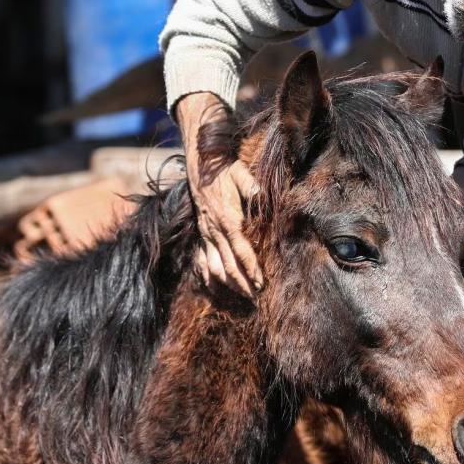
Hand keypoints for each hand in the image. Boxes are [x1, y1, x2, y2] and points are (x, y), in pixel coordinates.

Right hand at [177, 92, 263, 297]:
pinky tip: (215, 287)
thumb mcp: (241, 174)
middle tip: (256, 297)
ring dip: (228, 283)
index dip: (251, 268)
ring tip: (242, 295)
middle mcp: (214, 231)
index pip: (241, 250)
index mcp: (228, 219)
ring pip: (215, 266)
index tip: (261, 283)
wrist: (200, 166)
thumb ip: (252, 187)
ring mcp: (206, 234)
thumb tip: (262, 196)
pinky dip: (208, 276)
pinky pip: (202, 260)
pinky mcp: (201, 234)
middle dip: (243, 283)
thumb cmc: (225, 170)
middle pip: (229, 265)